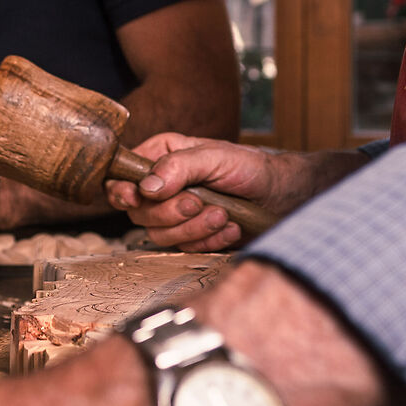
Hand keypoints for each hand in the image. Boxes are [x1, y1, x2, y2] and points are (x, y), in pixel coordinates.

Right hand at [105, 136, 360, 251]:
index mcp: (162, 157)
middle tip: (199, 203)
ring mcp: (175, 214)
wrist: (282, 196)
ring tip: (222, 214)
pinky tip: (229, 228)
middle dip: (171, 213)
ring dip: (194, 228)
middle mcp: (163, 186)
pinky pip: (185, 248)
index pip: (123, 176)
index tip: (138, 199)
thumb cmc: (251, 167)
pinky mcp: (191, 237)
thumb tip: (145, 187)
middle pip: (139, 212)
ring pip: (159, 235)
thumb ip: (178, 167)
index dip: (123, 191)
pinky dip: (209, 240)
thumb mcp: (216, 157)